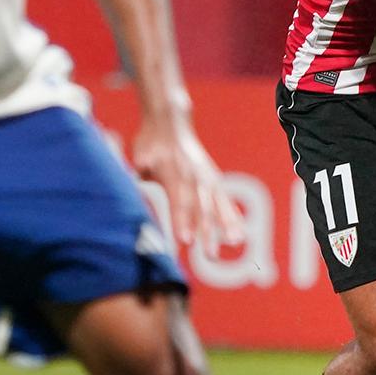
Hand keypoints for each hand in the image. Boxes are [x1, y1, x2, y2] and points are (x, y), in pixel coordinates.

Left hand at [132, 115, 243, 251]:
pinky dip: (232, 217)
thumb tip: (136, 181)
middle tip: (209, 254)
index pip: (179, 200)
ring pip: (218, 205)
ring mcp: (206, 177)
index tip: (184, 240)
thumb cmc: (149, 143)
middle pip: (202, 207)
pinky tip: (239, 235)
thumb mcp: (139, 157)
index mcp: (173, 171)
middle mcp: (193, 175)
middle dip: (206, 231)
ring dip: (226, 225)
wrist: (170, 120)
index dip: (182, 221)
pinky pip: (225, 201)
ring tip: (234, 243)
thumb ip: (141, 173)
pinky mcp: (213, 180)